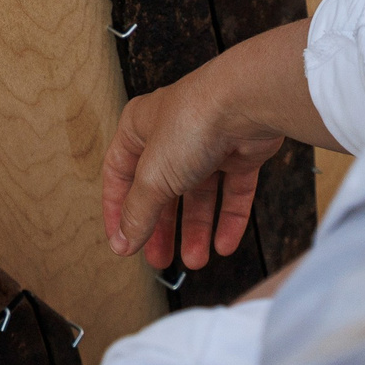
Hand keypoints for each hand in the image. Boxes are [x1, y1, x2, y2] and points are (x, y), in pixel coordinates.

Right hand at [102, 60, 290, 273]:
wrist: (246, 103)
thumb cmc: (191, 123)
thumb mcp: (153, 177)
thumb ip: (138, 212)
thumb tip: (123, 243)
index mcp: (139, 129)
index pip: (119, 174)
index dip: (118, 210)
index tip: (122, 243)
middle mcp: (172, 134)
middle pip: (161, 189)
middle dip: (161, 227)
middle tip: (160, 260)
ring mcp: (208, 143)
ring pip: (199, 195)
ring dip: (196, 229)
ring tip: (196, 261)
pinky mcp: (240, 153)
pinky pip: (232, 192)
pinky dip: (229, 219)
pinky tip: (224, 246)